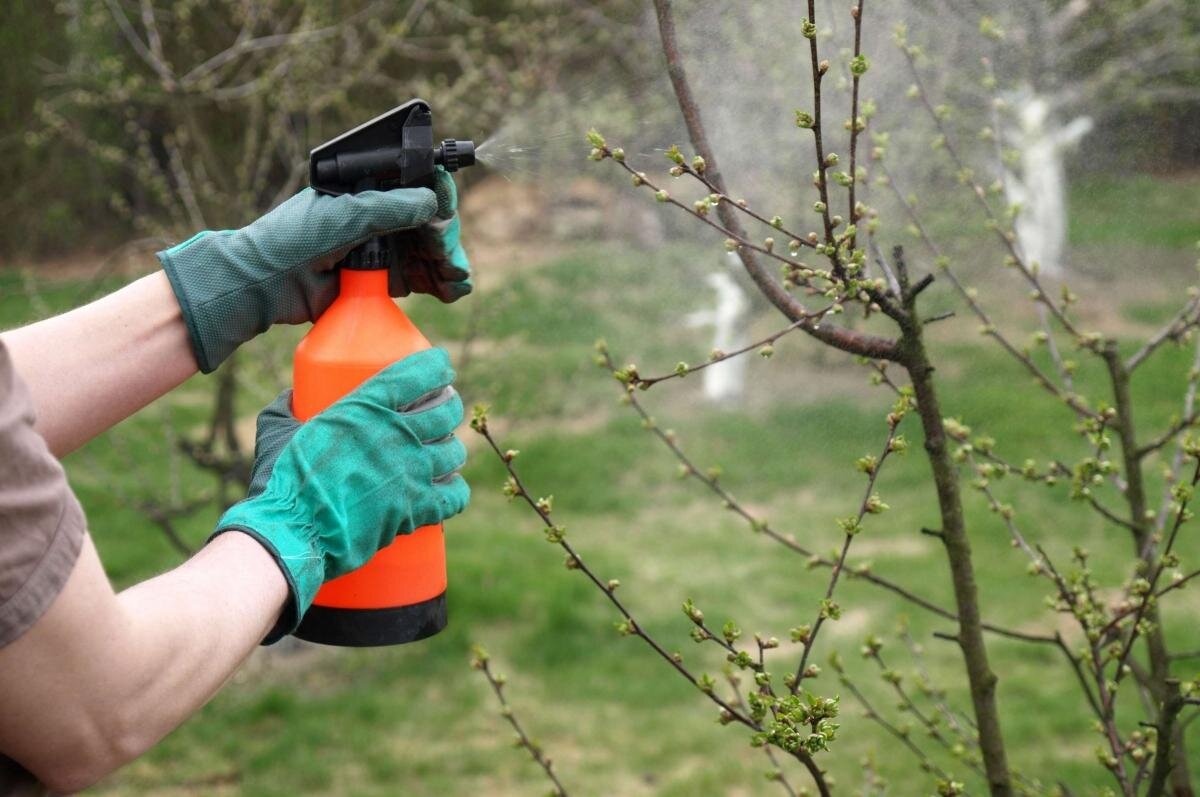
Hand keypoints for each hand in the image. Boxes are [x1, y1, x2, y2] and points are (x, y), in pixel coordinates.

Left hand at [159, 171, 469, 373]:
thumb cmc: (292, 239)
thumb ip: (387, 208)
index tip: (446, 205)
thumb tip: (431, 202)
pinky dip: (440, 283)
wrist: (264, 285)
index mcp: (366, 190)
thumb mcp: (342, 215)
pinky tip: (452, 288)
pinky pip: (420, 279)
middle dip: (445, 235)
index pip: (414, 184)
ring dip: (448, 261)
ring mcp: (381, 249)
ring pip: (429, 251)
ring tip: (456, 277)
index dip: (436, 193)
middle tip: (447, 252)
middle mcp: (378, 216)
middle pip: (428, 220)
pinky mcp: (381, 281)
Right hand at [213, 348, 469, 640]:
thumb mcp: (284, 430)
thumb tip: (292, 397)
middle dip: (449, 407)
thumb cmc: (286, 481)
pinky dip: (455, 491)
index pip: (419, 373)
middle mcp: (396, 434)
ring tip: (442, 452)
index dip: (437, 367)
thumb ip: (289, 409)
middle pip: (446, 410)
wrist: (293, 532)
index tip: (441, 368)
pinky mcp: (416, 508)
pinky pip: (456, 495)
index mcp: (367, 407)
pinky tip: (448, 488)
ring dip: (451, 450)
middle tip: (442, 412)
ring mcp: (411, 472)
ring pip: (454, 451)